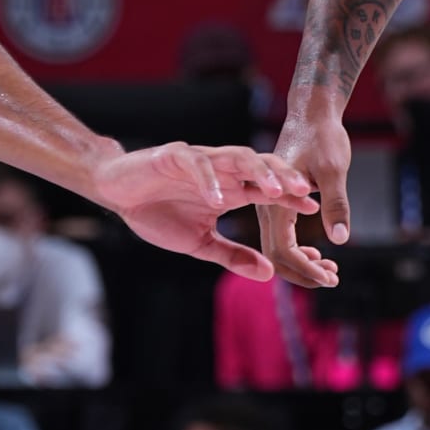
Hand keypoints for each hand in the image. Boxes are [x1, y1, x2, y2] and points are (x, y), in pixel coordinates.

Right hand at [91, 143, 315, 280]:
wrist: (117, 193)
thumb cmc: (158, 213)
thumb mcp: (200, 243)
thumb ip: (233, 255)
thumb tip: (268, 274)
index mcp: (231, 189)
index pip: (268, 190)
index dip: (290, 197)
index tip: (313, 209)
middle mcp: (222, 171)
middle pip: (261, 167)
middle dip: (284, 178)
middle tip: (305, 193)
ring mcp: (200, 161)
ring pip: (237, 157)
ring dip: (257, 173)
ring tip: (274, 191)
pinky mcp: (174, 156)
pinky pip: (197, 166)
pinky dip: (208, 181)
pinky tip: (218, 200)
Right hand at [260, 109, 349, 290]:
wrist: (312, 113)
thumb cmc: (321, 137)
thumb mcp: (333, 171)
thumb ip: (335, 204)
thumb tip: (339, 239)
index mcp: (274, 202)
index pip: (283, 252)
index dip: (306, 270)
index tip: (331, 278)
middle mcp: (266, 206)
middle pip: (276, 255)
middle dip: (304, 272)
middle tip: (333, 277)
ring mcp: (268, 204)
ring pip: (279, 246)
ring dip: (303, 263)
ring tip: (330, 268)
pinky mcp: (276, 200)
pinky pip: (282, 233)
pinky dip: (299, 249)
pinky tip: (319, 251)